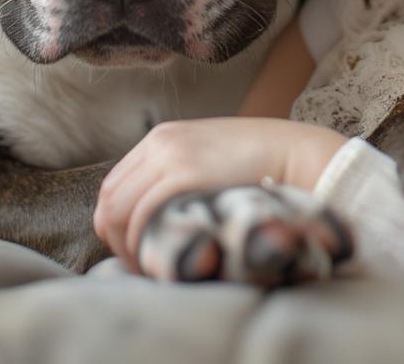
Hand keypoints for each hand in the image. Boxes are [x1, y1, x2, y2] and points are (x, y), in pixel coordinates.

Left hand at [93, 116, 347, 273]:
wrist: (293, 152)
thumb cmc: (258, 162)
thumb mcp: (208, 156)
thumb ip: (180, 173)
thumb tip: (158, 212)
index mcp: (162, 137)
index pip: (114, 185)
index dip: (116, 224)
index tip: (135, 248)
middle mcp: (160, 143)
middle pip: (109, 199)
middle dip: (116, 239)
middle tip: (139, 264)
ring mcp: (170, 156)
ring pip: (119, 210)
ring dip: (127, 246)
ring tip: (150, 266)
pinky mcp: (184, 172)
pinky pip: (144, 214)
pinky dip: (144, 243)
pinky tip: (162, 259)